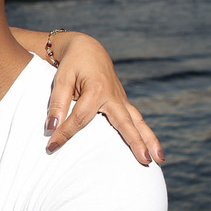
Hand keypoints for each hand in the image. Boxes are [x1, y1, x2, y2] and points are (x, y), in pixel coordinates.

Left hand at [45, 31, 163, 164]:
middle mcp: (114, 96)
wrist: (88, 48)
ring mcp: (121, 100)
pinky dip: (145, 134)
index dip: (65, 134)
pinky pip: (136, 120)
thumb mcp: (61, 78)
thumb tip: (51, 127)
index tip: (52, 146)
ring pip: (138, 122)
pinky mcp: (123, 103)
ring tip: (159, 160)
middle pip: (125, 124)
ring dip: (149, 141)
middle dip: (134, 143)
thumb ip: (58, 102)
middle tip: (144, 162)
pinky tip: (151, 149)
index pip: (80, 119)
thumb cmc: (73, 63)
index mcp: (97, 89)